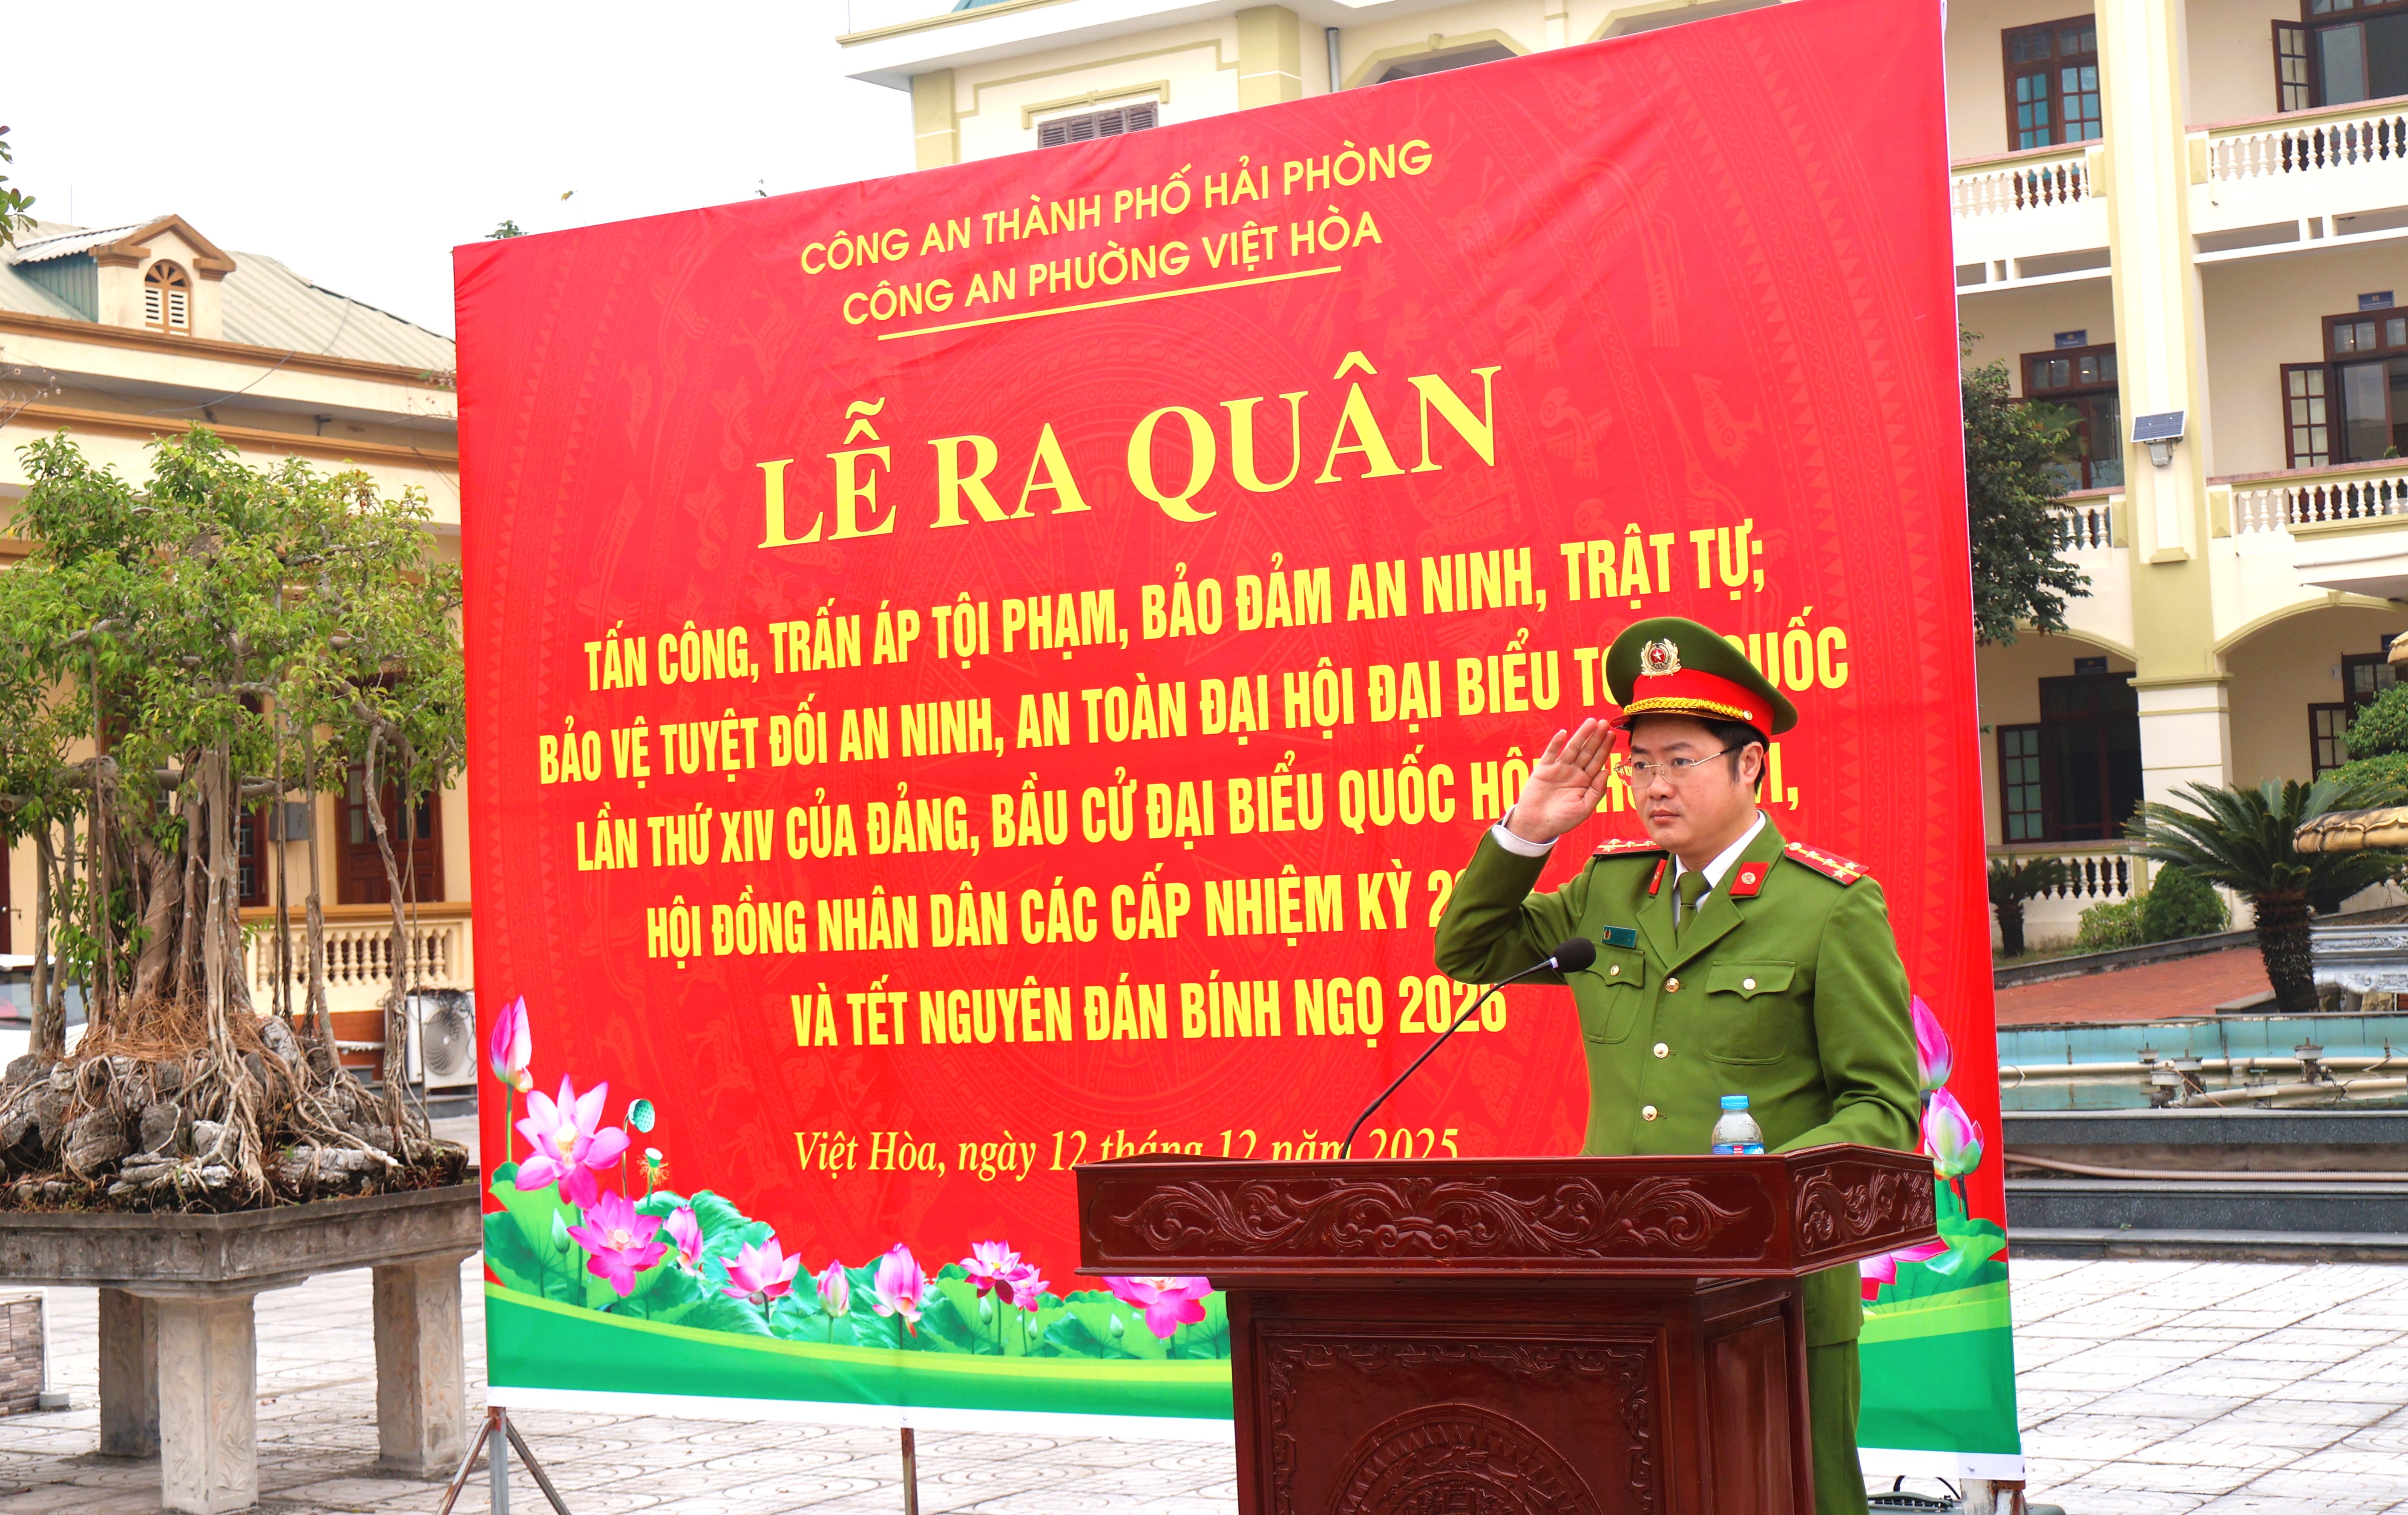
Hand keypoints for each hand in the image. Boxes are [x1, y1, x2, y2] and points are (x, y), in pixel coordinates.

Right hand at [1505, 718, 1613, 844]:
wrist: (1536, 826)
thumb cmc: (1562, 820)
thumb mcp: (1584, 809)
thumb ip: (1596, 791)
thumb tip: (1606, 771)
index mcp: (1585, 782)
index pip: (1597, 761)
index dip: (1605, 748)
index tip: (1612, 735)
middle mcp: (1573, 773)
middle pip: (1587, 751)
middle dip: (1596, 737)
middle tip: (1604, 723)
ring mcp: (1558, 769)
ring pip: (1572, 749)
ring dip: (1581, 735)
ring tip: (1591, 722)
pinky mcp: (1543, 770)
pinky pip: (1550, 754)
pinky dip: (1556, 744)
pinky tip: (1563, 733)